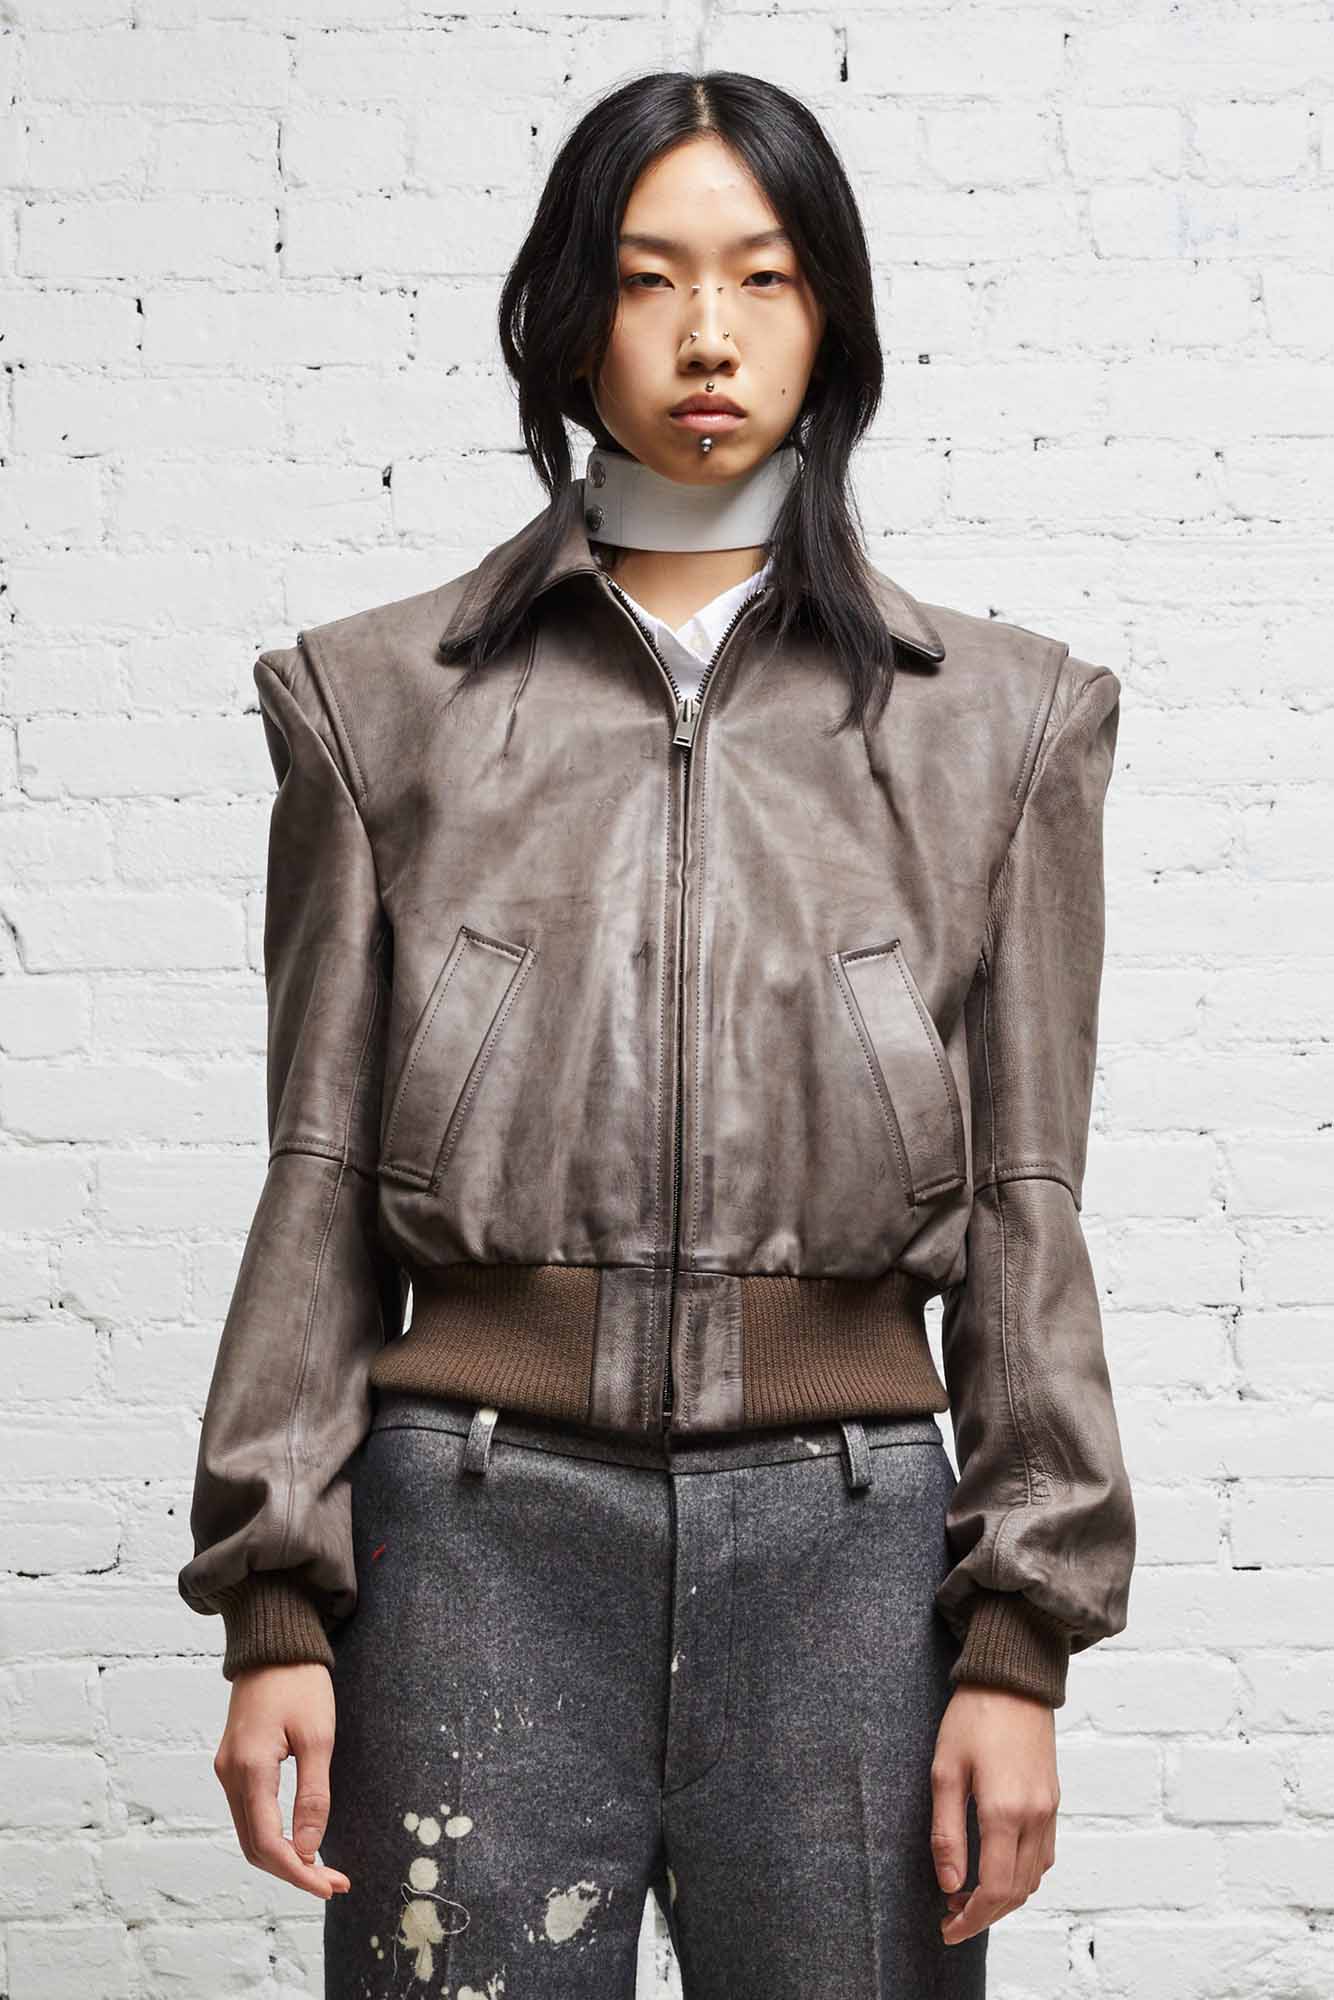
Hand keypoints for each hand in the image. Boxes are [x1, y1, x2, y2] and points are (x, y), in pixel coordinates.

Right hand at [213, 1662, 350, 1899]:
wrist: (274, 1641)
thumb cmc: (300, 1682)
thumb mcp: (318, 1737)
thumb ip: (312, 1796)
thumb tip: (308, 1849)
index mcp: (250, 1768)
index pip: (268, 1843)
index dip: (298, 1873)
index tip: (330, 1885)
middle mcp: (230, 1774)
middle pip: (254, 1847)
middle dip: (293, 1871)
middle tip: (333, 1881)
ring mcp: (227, 1769)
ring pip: (250, 1833)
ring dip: (283, 1856)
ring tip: (322, 1867)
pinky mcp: (234, 1764)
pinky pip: (249, 1813)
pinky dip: (272, 1834)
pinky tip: (299, 1840)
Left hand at [930, 1683, 1058, 1943]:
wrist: (1014, 1678)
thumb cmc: (972, 1718)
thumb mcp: (945, 1771)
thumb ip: (947, 1833)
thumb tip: (950, 1885)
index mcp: (1004, 1811)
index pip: (994, 1889)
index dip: (971, 1919)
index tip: (947, 1928)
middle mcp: (1034, 1817)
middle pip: (1017, 1892)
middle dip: (985, 1915)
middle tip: (951, 1917)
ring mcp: (1049, 1810)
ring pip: (1034, 1877)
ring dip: (1004, 1898)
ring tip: (967, 1895)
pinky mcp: (1053, 1800)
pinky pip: (1044, 1855)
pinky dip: (1022, 1875)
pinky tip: (997, 1868)